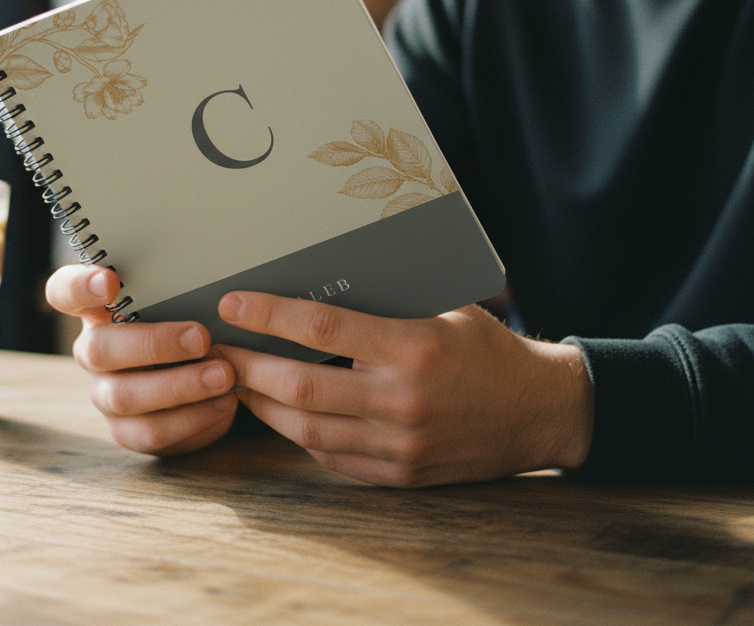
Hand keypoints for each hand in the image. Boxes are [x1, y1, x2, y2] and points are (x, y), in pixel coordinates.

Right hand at [46, 265, 237, 455]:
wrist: (206, 371)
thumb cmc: (190, 319)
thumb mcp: (184, 298)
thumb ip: (180, 287)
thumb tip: (210, 276)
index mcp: (98, 309)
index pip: (64, 291)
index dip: (79, 288)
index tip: (110, 282)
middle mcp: (93, 351)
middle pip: (97, 350)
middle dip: (153, 344)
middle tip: (201, 338)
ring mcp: (105, 393)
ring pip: (124, 396)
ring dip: (179, 386)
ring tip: (223, 375)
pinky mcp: (127, 430)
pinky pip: (150, 431)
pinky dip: (192, 418)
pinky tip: (224, 402)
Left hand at [217, 293, 593, 487]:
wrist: (539, 411)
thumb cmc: (487, 350)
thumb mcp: (444, 308)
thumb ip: (387, 300)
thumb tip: (321, 278)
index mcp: (411, 347)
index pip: (320, 328)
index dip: (267, 315)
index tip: (232, 304)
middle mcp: (400, 400)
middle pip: (299, 386)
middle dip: (246, 367)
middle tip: (214, 350)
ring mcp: (399, 445)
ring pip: (306, 429)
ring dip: (262, 405)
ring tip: (237, 382)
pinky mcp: (400, 475)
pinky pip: (331, 457)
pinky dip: (298, 434)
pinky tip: (280, 413)